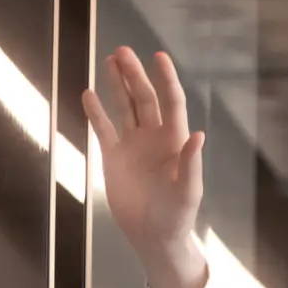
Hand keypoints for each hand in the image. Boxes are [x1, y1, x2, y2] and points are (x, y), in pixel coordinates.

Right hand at [82, 48, 207, 287]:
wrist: (154, 236)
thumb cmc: (178, 216)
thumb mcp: (188, 192)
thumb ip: (191, 164)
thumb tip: (198, 135)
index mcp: (174, 143)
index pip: (172, 103)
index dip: (166, 80)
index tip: (159, 57)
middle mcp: (154, 139)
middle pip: (145, 99)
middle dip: (135, 75)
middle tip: (122, 51)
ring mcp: (133, 146)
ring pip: (125, 107)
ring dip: (118, 84)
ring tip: (110, 60)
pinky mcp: (114, 157)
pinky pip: (104, 128)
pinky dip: (96, 112)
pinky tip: (89, 94)